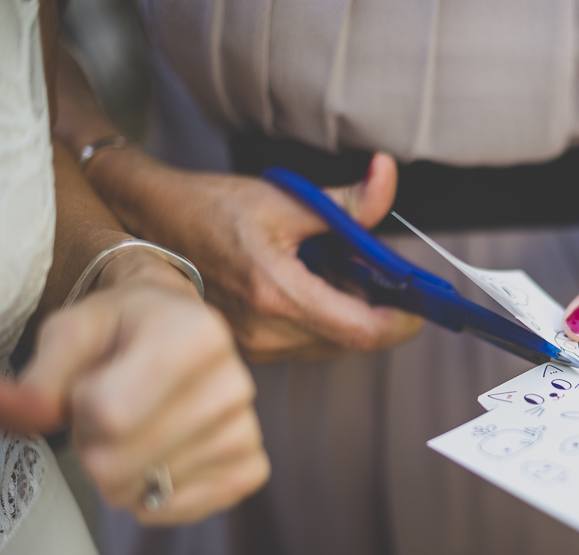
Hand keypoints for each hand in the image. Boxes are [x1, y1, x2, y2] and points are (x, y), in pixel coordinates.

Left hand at [1, 252, 268, 524]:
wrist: (179, 329)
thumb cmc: (124, 330)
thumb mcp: (75, 331)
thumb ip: (40, 375)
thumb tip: (16, 411)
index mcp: (197, 336)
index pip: (109, 413)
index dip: (80, 410)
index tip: (92, 384)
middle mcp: (234, 383)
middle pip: (122, 462)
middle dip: (95, 448)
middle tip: (108, 416)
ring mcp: (247, 428)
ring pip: (149, 488)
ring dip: (125, 470)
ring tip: (138, 430)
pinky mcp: (252, 466)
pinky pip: (189, 508)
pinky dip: (158, 498)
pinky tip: (158, 461)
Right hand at [93, 151, 422, 362]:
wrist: (152, 224)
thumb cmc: (214, 207)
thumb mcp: (288, 197)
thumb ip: (349, 201)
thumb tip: (387, 177)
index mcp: (277, 292)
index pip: (363, 331)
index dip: (403, 322)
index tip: (421, 303)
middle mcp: (266, 331)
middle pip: (352, 339)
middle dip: (376, 310)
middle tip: (376, 271)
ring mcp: (255, 346)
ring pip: (332, 343)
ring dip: (349, 313)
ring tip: (335, 270)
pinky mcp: (251, 349)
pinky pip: (307, 343)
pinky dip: (323, 318)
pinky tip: (311, 284)